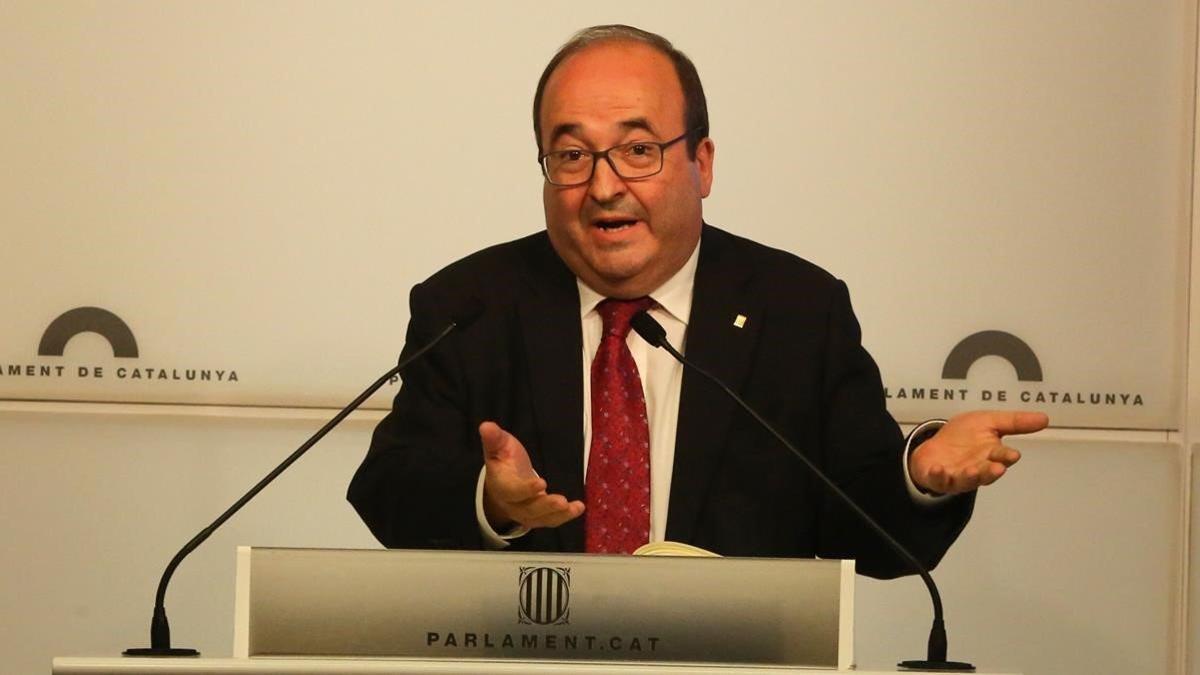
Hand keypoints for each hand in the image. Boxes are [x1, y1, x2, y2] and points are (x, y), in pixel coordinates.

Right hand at [479, 421, 584, 530]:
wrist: (503, 484)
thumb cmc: (503, 462)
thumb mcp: (498, 447)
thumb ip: (494, 438)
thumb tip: (486, 426)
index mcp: (501, 486)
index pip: (512, 491)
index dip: (525, 489)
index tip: (542, 483)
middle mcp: (513, 504)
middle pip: (528, 509)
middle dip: (545, 506)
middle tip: (561, 501)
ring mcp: (526, 513)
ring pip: (541, 518)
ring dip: (558, 514)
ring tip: (574, 507)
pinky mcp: (539, 517)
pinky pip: (551, 520)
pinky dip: (565, 517)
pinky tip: (578, 508)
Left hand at [909, 411, 1048, 494]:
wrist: (935, 447)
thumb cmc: (964, 436)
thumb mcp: (988, 421)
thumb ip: (1014, 422)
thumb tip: (1045, 418)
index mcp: (991, 455)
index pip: (1002, 456)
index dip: (1006, 456)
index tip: (1013, 454)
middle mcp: (977, 468)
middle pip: (987, 472)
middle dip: (992, 471)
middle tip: (998, 469)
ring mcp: (958, 476)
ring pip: (967, 480)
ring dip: (971, 477)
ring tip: (973, 471)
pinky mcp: (938, 478)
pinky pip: (938, 480)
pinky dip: (938, 476)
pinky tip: (938, 469)